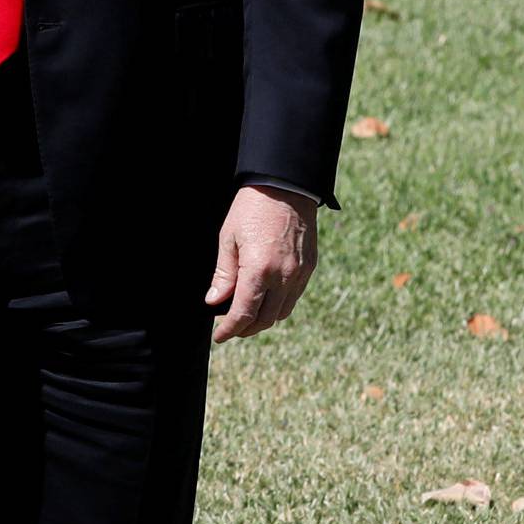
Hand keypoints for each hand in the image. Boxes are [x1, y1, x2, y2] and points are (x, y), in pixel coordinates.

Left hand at [204, 184, 316, 343]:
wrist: (286, 186)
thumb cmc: (251, 209)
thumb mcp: (228, 239)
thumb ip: (223, 274)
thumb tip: (214, 301)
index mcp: (259, 269)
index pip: (244, 313)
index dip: (230, 329)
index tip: (219, 336)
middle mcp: (283, 276)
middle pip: (264, 319)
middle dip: (245, 329)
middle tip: (230, 328)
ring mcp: (299, 273)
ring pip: (281, 313)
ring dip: (263, 319)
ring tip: (246, 315)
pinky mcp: (309, 267)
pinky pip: (294, 297)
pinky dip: (278, 305)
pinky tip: (265, 298)